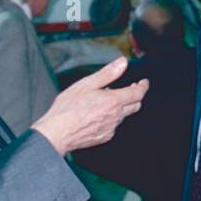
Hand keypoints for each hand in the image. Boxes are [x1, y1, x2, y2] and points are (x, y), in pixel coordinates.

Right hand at [33, 58, 148, 154]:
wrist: (57, 133)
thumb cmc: (68, 109)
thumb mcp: (87, 84)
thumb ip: (108, 73)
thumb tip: (122, 63)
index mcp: (113, 101)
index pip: (138, 93)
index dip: (143, 86)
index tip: (143, 82)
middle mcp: (116, 116)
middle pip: (135, 105)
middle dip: (135, 96)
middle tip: (130, 89)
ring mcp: (111, 128)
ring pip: (123, 116)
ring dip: (120, 107)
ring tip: (105, 100)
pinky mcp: (104, 136)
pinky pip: (113, 126)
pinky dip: (111, 118)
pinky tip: (98, 114)